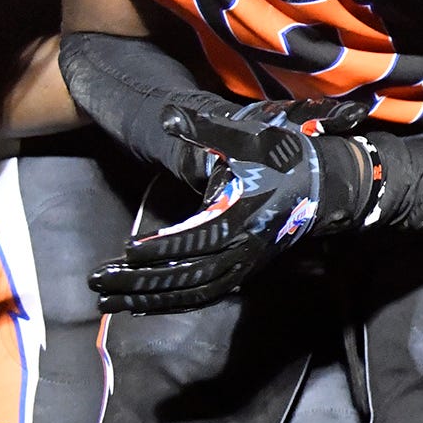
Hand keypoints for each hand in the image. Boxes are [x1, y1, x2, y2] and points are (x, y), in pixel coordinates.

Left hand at [88, 98, 378, 313]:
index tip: (128, 251)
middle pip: (188, 276)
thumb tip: (168, 117)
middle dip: (140, 282)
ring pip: (192, 292)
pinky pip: (204, 295)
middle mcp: (243, 249)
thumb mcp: (251, 137)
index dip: (164, 247)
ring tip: (107, 301)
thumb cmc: (286, 158)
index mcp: (243, 217)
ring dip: (149, 298)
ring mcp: (243, 264)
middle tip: (97, 284)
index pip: (199, 240)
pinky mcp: (242, 271)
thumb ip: (207, 130)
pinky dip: (171, 303)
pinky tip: (141, 305)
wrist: (325, 185)